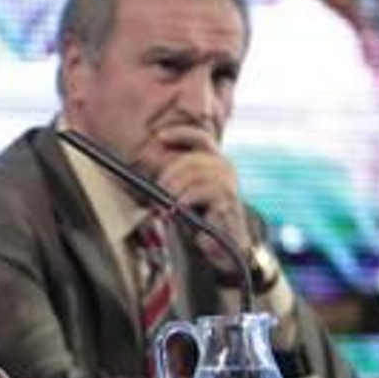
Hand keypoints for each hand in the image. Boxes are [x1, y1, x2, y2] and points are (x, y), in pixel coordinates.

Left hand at [153, 126, 250, 272]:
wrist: (223, 244)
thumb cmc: (202, 216)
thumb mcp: (186, 190)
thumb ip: (175, 175)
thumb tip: (150, 160)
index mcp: (215, 162)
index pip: (201, 137)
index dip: (180, 133)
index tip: (159, 135)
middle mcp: (225, 168)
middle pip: (190, 159)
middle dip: (168, 174)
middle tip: (158, 190)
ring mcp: (228, 183)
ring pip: (193, 174)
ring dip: (173, 189)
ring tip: (165, 203)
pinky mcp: (228, 200)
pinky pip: (200, 191)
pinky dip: (184, 199)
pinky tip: (177, 208)